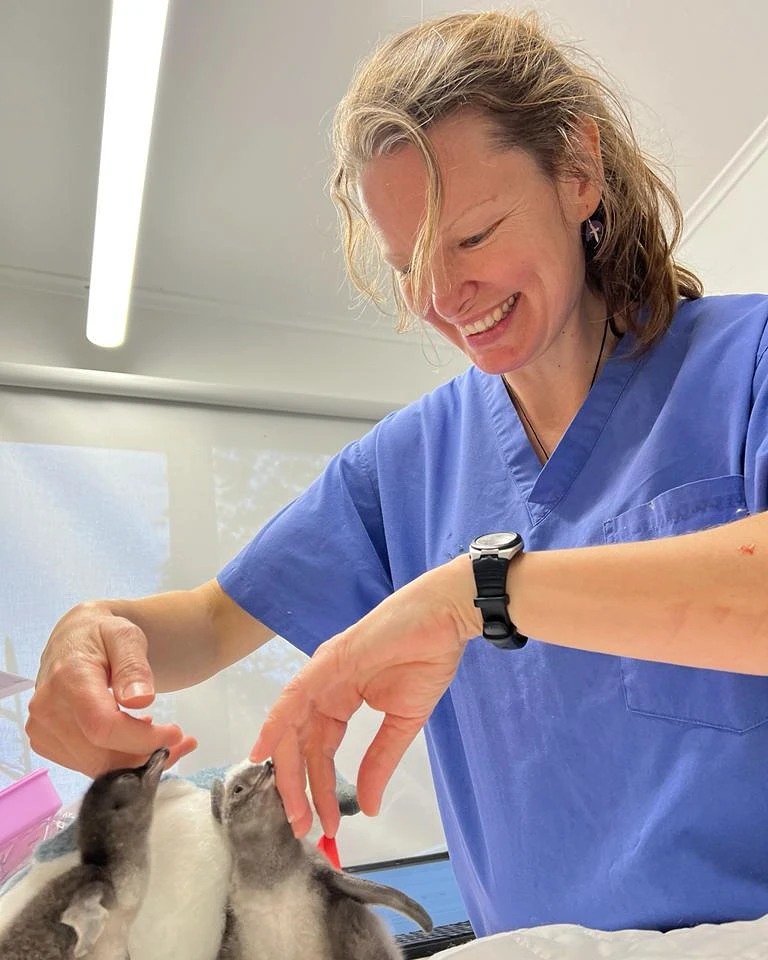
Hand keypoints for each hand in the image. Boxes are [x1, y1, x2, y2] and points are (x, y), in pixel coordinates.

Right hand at [27, 602, 196, 776]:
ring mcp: (42, 729)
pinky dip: (117, 761)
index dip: (142, 739)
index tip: (176, 734)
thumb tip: (140, 700)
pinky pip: (87, 765)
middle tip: (182, 742)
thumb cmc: (103, 633)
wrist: (75, 636)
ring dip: (136, 762)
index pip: (103, 727)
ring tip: (166, 741)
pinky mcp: (45, 741)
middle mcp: (47, 709)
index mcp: (68, 679)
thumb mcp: (126, 636)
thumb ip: (133, 667)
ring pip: (96, 767)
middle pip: (100, 755)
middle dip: (147, 756)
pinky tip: (136, 740)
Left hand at [250, 556, 477, 837]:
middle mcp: (324, 690)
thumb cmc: (427, 659)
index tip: (327, 825)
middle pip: (300, 745)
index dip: (320, 789)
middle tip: (305, 828)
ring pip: (292, 728)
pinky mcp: (327, 662)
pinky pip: (295, 697)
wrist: (443, 620)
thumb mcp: (402, 723)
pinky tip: (264, 750)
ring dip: (289, 770)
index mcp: (340, 700)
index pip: (320, 751)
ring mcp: (322, 674)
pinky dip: (276, 723)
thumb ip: (379, 762)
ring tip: (295, 810)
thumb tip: (369, 806)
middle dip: (299, 789)